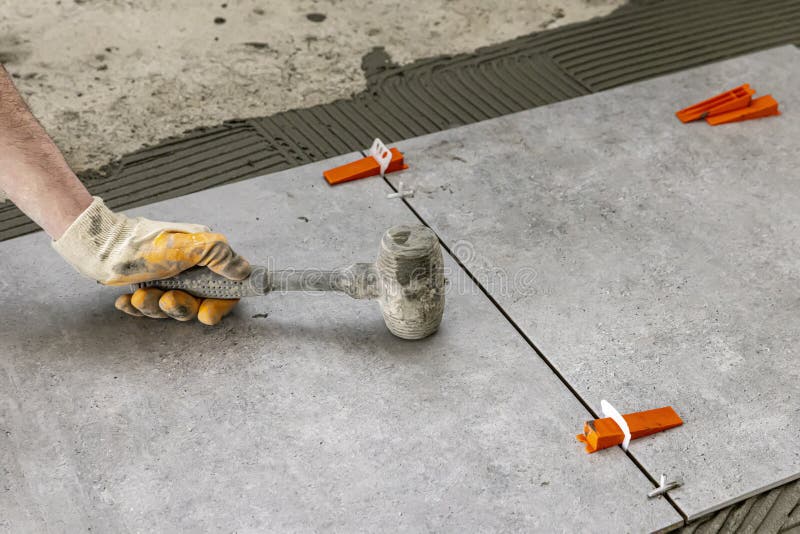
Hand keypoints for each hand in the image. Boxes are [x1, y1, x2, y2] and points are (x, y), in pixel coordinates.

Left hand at [53, 197, 249, 324]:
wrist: (99, 243)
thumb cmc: (144, 244)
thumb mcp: (188, 246)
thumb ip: (220, 257)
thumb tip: (245, 270)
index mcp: (204, 257)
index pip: (225, 288)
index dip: (219, 305)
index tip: (207, 313)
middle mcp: (188, 269)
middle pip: (197, 303)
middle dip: (181, 307)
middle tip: (167, 299)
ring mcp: (165, 278)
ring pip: (170, 308)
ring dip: (155, 308)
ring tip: (141, 296)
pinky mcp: (143, 285)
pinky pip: (146, 308)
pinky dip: (136, 308)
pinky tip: (125, 302)